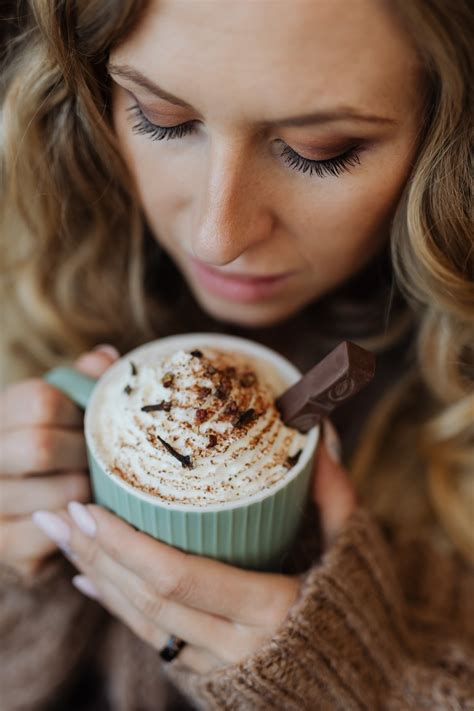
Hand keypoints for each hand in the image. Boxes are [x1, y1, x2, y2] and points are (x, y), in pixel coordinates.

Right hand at [0, 345, 118, 576]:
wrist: (40, 508)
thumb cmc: (66, 445)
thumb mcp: (73, 407)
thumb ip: (87, 382)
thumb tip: (107, 358)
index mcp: (3, 413)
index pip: (42, 402)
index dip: (80, 416)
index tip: (96, 427)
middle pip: (40, 447)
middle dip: (87, 456)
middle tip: (107, 462)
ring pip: (57, 495)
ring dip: (92, 493)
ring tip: (99, 487)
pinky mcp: (4, 542)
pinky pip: (58, 533)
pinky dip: (84, 525)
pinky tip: (87, 515)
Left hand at [31, 420, 354, 672]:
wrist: (373, 685)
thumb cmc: (364, 610)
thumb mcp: (355, 546)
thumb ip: (334, 490)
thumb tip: (318, 428)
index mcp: (272, 609)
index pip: (178, 576)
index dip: (125, 544)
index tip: (89, 507)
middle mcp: (238, 648)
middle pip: (147, 601)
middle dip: (95, 556)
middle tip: (59, 514)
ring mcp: (220, 671)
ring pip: (143, 624)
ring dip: (98, 580)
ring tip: (65, 539)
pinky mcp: (211, 681)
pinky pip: (154, 642)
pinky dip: (119, 609)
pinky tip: (93, 581)